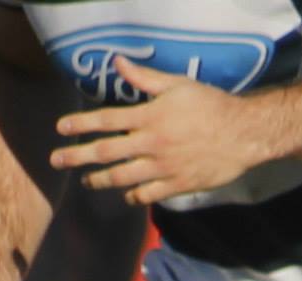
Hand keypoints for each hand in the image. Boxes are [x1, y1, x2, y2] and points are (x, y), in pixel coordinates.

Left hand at [52, 57, 274, 204]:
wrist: (245, 134)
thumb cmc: (212, 105)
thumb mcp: (178, 85)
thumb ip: (144, 78)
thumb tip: (117, 63)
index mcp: (149, 117)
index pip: (105, 121)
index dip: (80, 124)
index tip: (60, 129)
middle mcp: (152, 144)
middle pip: (106, 152)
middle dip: (77, 156)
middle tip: (57, 160)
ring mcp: (165, 167)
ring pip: (123, 177)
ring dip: (100, 180)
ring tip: (87, 181)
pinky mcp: (180, 184)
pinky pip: (150, 194)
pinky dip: (134, 196)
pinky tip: (127, 195)